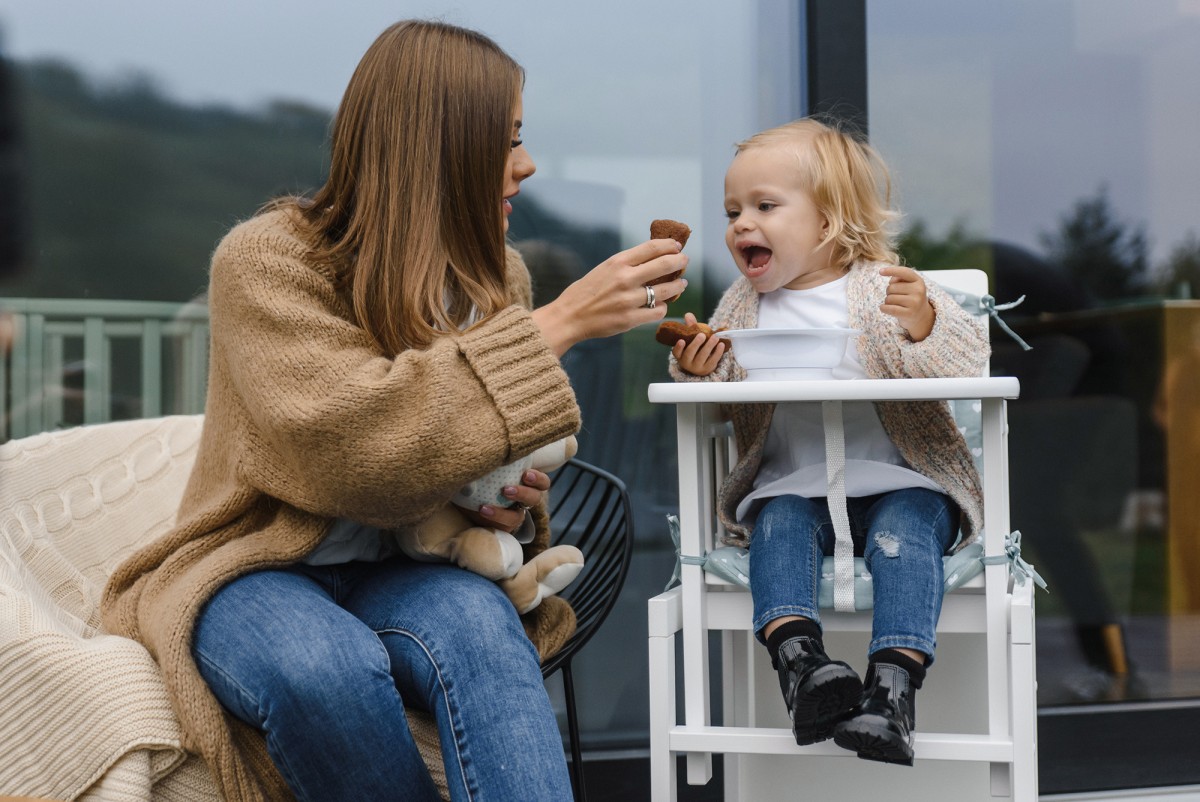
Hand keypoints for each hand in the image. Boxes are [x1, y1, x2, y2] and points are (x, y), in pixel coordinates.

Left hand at [459, 468, 550, 533]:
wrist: (467, 498)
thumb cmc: (481, 476)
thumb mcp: (487, 466)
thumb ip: (489, 460)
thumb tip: (481, 446)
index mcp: (525, 482)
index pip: (541, 482)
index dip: (538, 479)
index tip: (525, 474)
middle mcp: (523, 499)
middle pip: (534, 499)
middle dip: (523, 494)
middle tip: (507, 490)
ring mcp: (512, 515)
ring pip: (517, 517)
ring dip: (503, 512)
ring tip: (485, 507)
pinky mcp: (501, 527)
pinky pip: (501, 527)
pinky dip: (491, 519)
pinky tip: (481, 511)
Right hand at [531, 239, 688, 355]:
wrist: (569, 317)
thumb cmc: (586, 292)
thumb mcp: (603, 269)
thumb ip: (626, 264)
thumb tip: (652, 257)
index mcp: (617, 263)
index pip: (651, 248)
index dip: (668, 245)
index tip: (676, 246)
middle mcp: (624, 279)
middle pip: (664, 265)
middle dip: (679, 262)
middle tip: (684, 261)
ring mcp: (628, 300)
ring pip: (666, 290)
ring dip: (678, 286)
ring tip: (681, 284)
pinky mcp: (630, 319)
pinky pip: (657, 312)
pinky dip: (662, 308)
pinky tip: (661, 305)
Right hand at [672, 312, 724, 375]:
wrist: (702, 364)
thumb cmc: (695, 348)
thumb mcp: (691, 338)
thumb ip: (690, 327)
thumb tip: (688, 315)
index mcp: (680, 355)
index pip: (676, 352)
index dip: (678, 347)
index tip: (681, 340)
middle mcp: (686, 362)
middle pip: (689, 354)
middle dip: (696, 344)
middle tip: (701, 335)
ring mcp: (697, 367)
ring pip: (702, 357)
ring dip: (709, 346)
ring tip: (715, 337)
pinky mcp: (707, 369)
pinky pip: (713, 361)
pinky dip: (717, 352)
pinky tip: (721, 344)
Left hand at [879, 265, 934, 341]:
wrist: (921, 315)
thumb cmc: (910, 297)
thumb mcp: (909, 285)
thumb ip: (900, 278)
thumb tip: (892, 281)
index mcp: (919, 281)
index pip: (904, 272)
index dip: (891, 270)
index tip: (880, 271)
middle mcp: (919, 291)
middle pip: (891, 287)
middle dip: (889, 291)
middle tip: (895, 296)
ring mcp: (915, 303)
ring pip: (889, 298)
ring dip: (887, 301)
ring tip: (895, 303)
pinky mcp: (909, 314)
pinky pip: (889, 309)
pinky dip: (883, 308)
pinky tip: (883, 308)